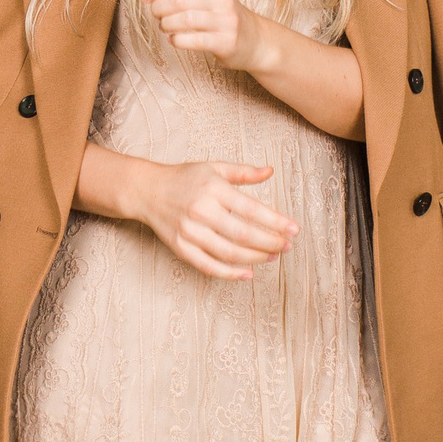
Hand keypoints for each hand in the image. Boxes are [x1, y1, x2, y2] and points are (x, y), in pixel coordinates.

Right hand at [138, 159, 297, 280]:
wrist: (148, 190)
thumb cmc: (185, 178)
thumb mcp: (214, 168)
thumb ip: (243, 172)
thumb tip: (270, 171)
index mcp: (213, 189)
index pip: (252, 209)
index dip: (276, 222)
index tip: (294, 229)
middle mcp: (202, 211)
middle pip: (243, 234)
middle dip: (270, 243)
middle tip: (287, 246)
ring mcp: (190, 232)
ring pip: (229, 253)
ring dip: (255, 258)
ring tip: (272, 256)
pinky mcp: (181, 248)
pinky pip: (208, 266)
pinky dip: (230, 274)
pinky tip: (248, 274)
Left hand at [140, 0, 266, 74]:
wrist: (255, 39)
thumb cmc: (223, 15)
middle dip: (159, 8)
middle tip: (157, 15)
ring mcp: (225, 21)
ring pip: (184, 20)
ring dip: (166, 25)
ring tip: (165, 27)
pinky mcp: (226, 42)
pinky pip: (193, 40)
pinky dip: (177, 41)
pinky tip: (174, 40)